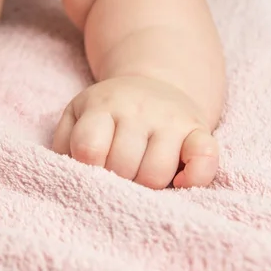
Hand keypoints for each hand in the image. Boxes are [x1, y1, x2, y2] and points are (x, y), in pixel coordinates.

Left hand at [52, 76, 218, 188]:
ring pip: (156, 174)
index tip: (93, 169)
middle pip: (123, 167)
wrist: (154, 85)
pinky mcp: (200, 130)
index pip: (90, 149)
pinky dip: (195, 178)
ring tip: (141, 174)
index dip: (88, 169)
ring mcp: (172, 119)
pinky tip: (179, 182)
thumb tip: (71, 176)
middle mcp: (139, 109)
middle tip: (118, 172)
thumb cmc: (109, 113)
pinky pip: (205, 160)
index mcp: (103, 105)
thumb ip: (64, 144)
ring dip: (145, 185)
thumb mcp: (77, 116)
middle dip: (117, 179)